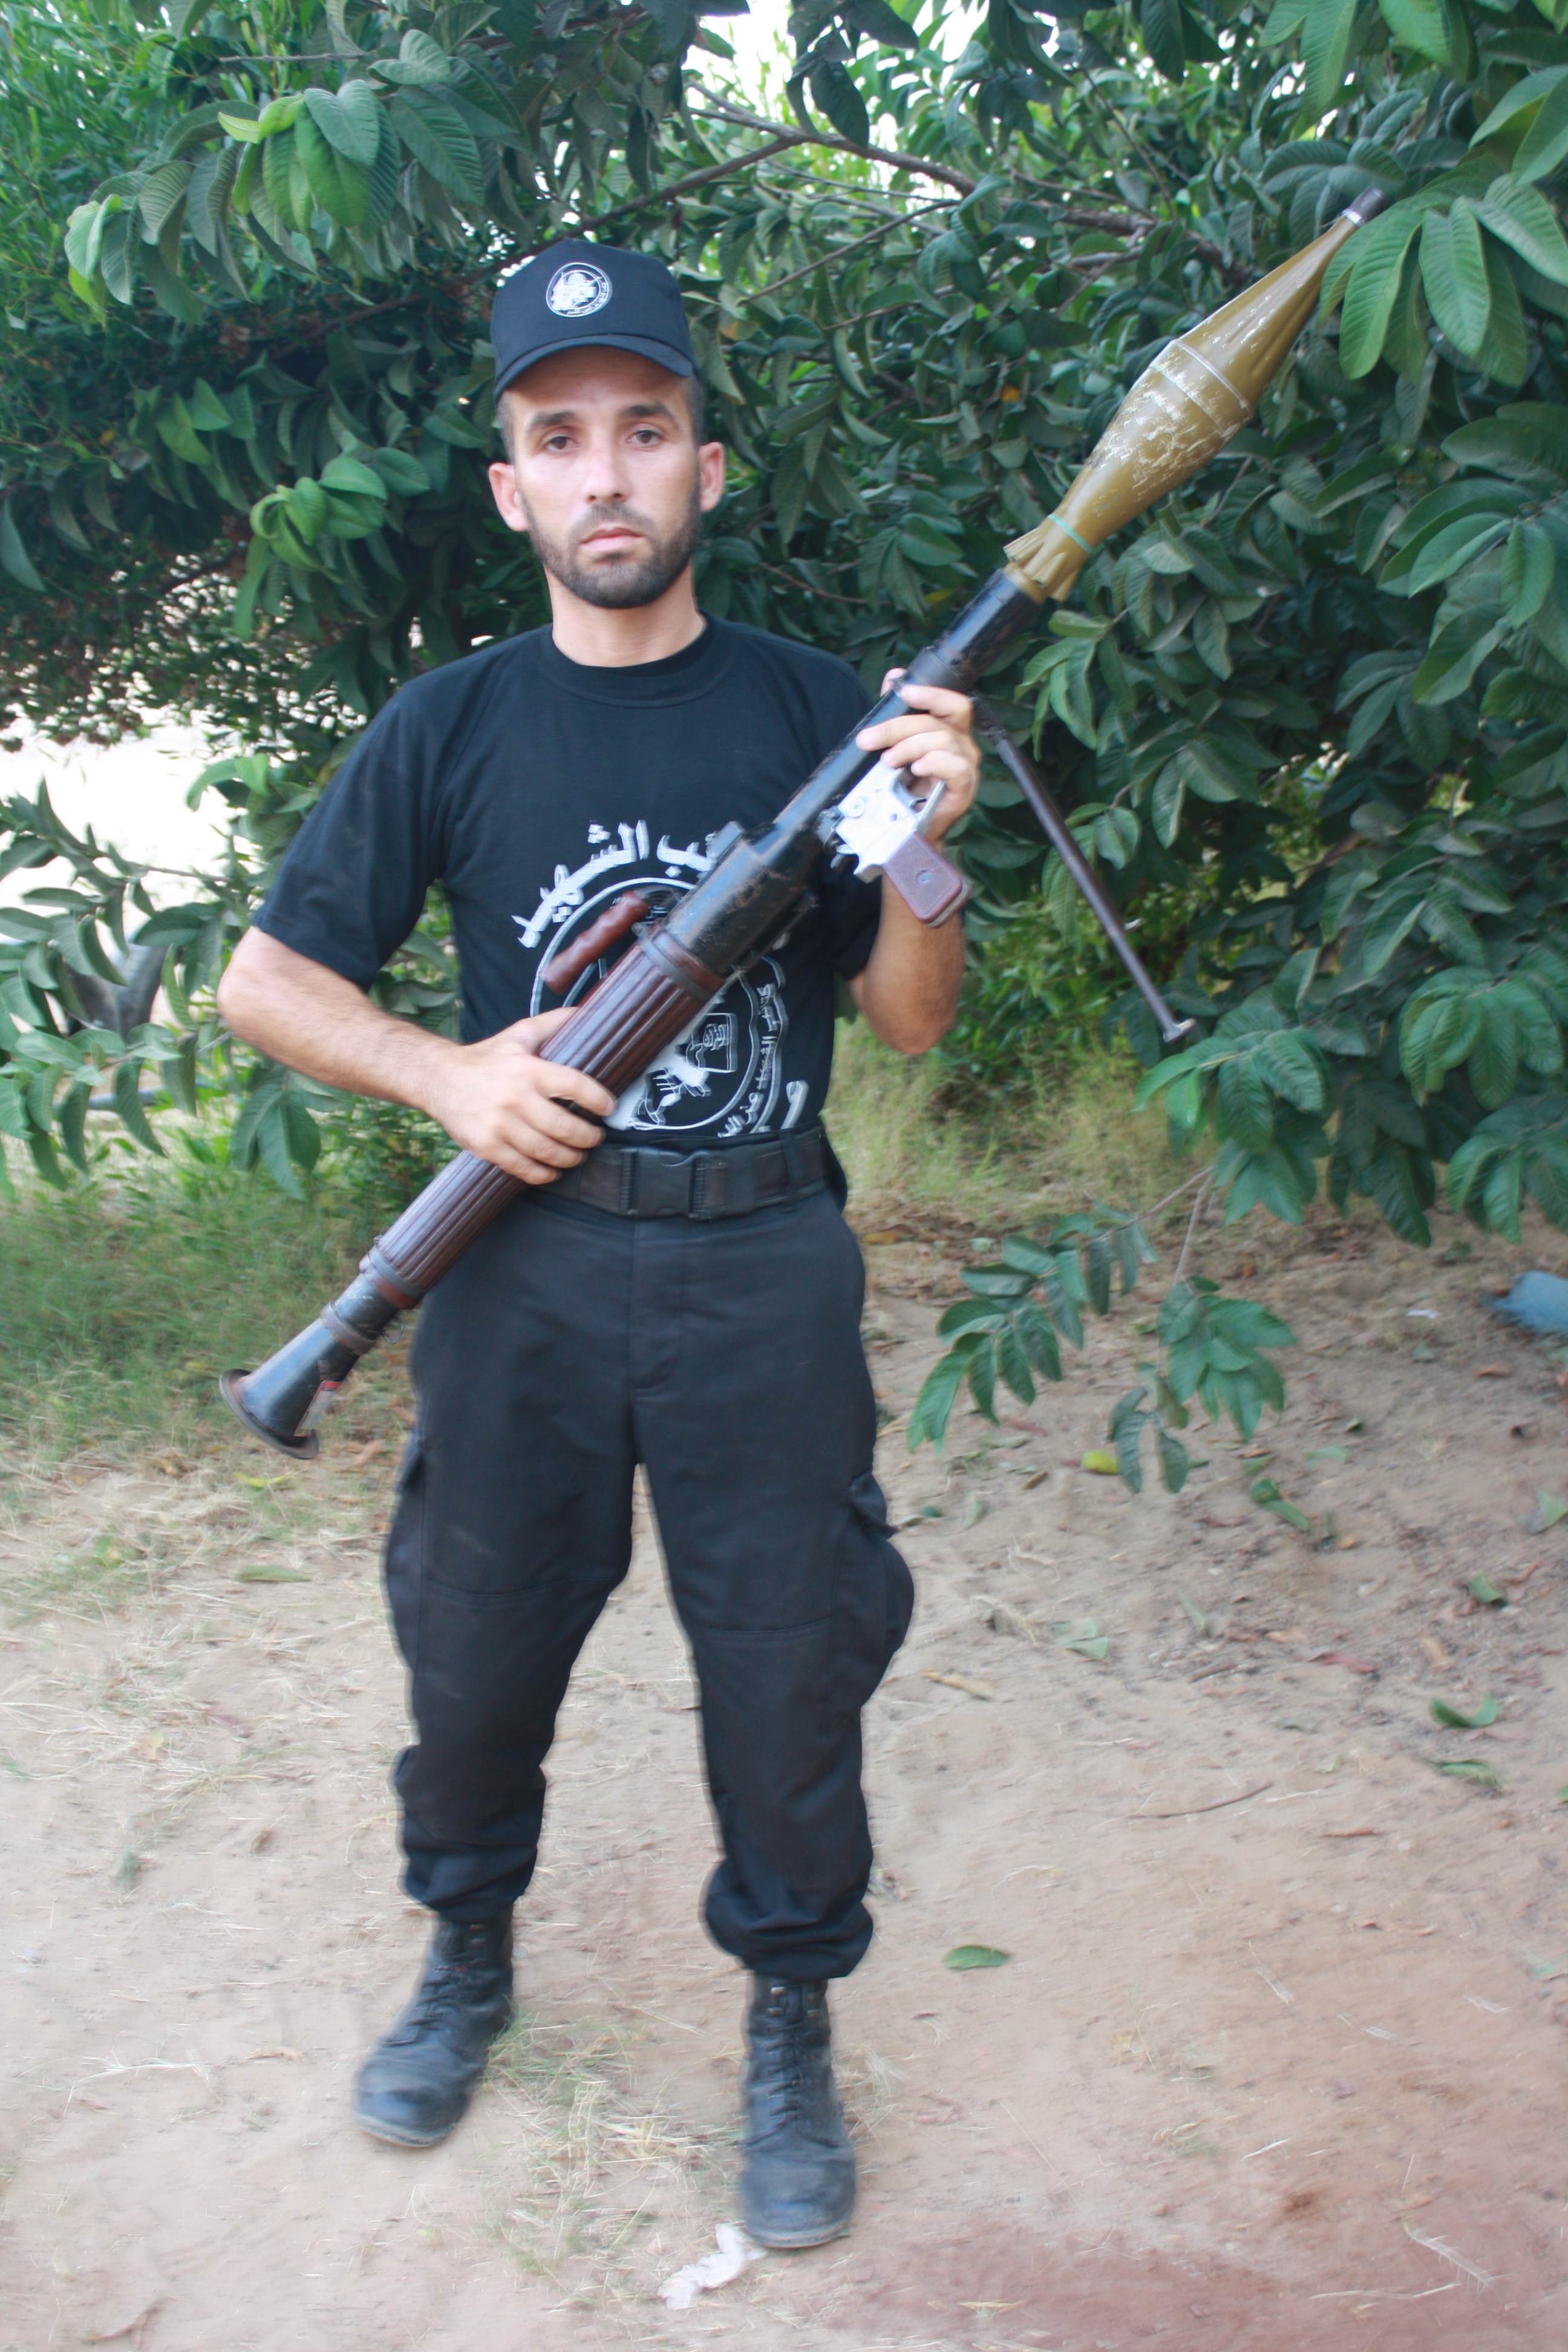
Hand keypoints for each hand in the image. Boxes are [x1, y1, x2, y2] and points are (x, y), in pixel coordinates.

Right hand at [420, 1008, 616, 1184]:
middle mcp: (515, 1098)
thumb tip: (587, 1012)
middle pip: (565, 1127)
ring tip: (579, 1155)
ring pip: (547, 1151)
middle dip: (588, 1137)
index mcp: (528, 1069)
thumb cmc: (486, 1058)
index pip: (574, 1086)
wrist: (439, 1078)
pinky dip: (544, 1173)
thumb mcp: (519, 1034)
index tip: (609, 1108)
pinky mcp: (487, 1146)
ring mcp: (500, 1125)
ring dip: (571, 1158)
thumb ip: (554, 1023)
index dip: (598, 1100)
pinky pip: (523, 1167)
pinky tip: (553, 1170)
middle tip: (595, 1137)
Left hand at [855, 672, 979, 842]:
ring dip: (909, 747)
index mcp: (950, 730)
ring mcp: (966, 766)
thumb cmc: (908, 785)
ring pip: (942, 741)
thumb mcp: (897, 745)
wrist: (910, 826)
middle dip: (898, 727)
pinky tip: (917, 769)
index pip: (952, 702)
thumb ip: (897, 712)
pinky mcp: (965, 788)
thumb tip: (894, 677)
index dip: (931, 693)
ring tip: (888, 761)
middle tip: (870, 740)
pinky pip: (956, 767)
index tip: (904, 691)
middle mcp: (962, 744)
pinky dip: (934, 763)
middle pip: (937, 722)